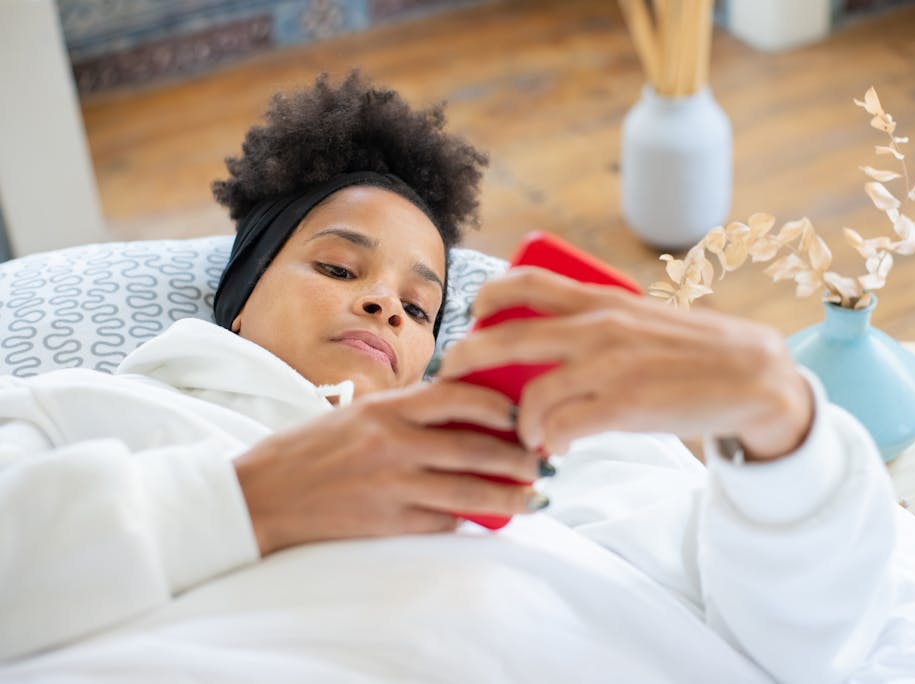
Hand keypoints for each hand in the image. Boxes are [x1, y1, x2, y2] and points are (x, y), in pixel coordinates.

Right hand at [234, 381, 545, 555]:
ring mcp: (391, 486)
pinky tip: (487, 519)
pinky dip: (467, 519)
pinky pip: (442, 522)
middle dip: (520, 456)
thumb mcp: (357, 414)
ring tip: (537, 497)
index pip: (458, 396)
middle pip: (475, 447)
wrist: (258, 497)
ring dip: (511, 496)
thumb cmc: (308, 450)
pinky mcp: (386, 524)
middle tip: (546, 460)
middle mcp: (392, 444)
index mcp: (385, 409)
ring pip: (469, 492)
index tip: (524, 413)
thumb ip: (406, 412)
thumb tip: (462, 409)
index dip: (500, 405)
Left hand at [438, 268, 812, 459]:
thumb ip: (599, 324)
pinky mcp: (624, 406)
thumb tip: (550, 342)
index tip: (473, 313)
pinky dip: (548, 443)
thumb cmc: (694, 349)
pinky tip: (554, 449)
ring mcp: (609, 368)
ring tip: (523, 435)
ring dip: (516, 423)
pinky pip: (562, 429)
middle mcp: (599, 327)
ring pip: (530, 397)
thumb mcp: (642, 319)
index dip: (488, 294)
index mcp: (602, 299)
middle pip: (506, 339)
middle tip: (454, 376)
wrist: (753, 375)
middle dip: (466, 359)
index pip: (527, 281)